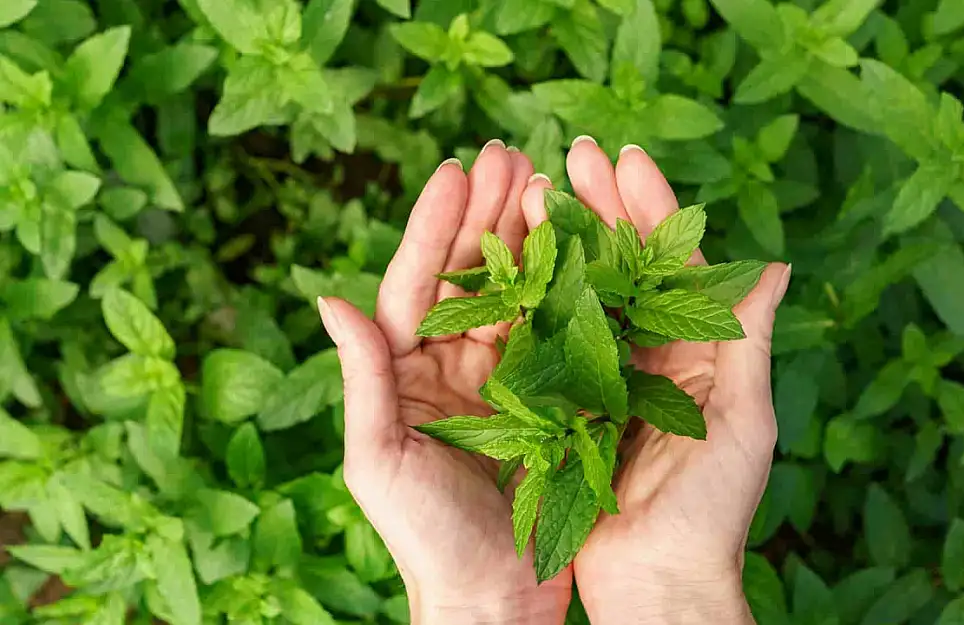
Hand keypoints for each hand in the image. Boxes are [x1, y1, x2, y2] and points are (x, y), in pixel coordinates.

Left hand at [319, 142, 571, 624]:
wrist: (493, 598)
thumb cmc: (426, 539)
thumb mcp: (380, 459)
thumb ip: (363, 378)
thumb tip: (330, 298)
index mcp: (405, 374)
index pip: (417, 284)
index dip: (436, 226)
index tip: (457, 170)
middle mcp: (451, 367)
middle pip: (469, 275)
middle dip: (487, 212)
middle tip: (509, 152)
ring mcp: (502, 379)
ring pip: (515, 292)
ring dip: (528, 236)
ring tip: (547, 180)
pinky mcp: (546, 399)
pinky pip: (554, 332)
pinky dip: (566, 287)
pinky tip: (581, 247)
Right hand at [521, 138, 790, 624]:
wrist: (657, 583)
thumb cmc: (712, 512)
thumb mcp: (742, 422)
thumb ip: (746, 342)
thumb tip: (775, 265)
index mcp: (699, 352)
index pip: (676, 264)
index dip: (653, 209)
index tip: (625, 158)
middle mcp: (652, 355)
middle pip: (626, 266)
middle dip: (602, 207)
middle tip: (573, 153)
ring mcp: (607, 377)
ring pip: (584, 293)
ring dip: (565, 240)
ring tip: (538, 187)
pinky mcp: (567, 405)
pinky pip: (550, 342)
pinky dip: (535, 299)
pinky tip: (514, 258)